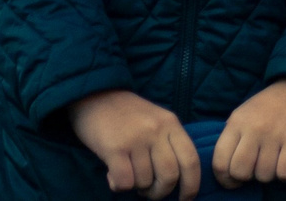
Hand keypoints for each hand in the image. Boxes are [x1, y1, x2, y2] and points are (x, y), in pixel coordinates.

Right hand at [70, 89, 199, 198]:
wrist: (93, 95)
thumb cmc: (125, 114)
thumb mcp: (155, 120)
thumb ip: (167, 143)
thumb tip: (176, 180)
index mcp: (170, 123)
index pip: (191, 160)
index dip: (191, 184)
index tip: (185, 198)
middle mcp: (156, 130)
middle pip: (170, 176)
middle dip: (160, 192)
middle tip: (149, 192)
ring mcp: (136, 139)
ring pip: (145, 181)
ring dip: (137, 187)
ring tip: (128, 175)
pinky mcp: (114, 148)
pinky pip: (125, 183)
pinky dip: (120, 186)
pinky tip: (113, 176)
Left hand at [212, 78, 285, 188]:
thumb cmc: (272, 103)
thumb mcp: (245, 113)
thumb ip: (234, 136)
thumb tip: (227, 168)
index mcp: (237, 122)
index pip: (220, 162)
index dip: (225, 179)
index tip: (234, 181)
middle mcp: (254, 128)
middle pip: (240, 171)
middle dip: (249, 177)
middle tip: (258, 169)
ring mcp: (275, 133)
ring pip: (264, 175)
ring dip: (271, 174)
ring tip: (277, 161)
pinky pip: (285, 173)